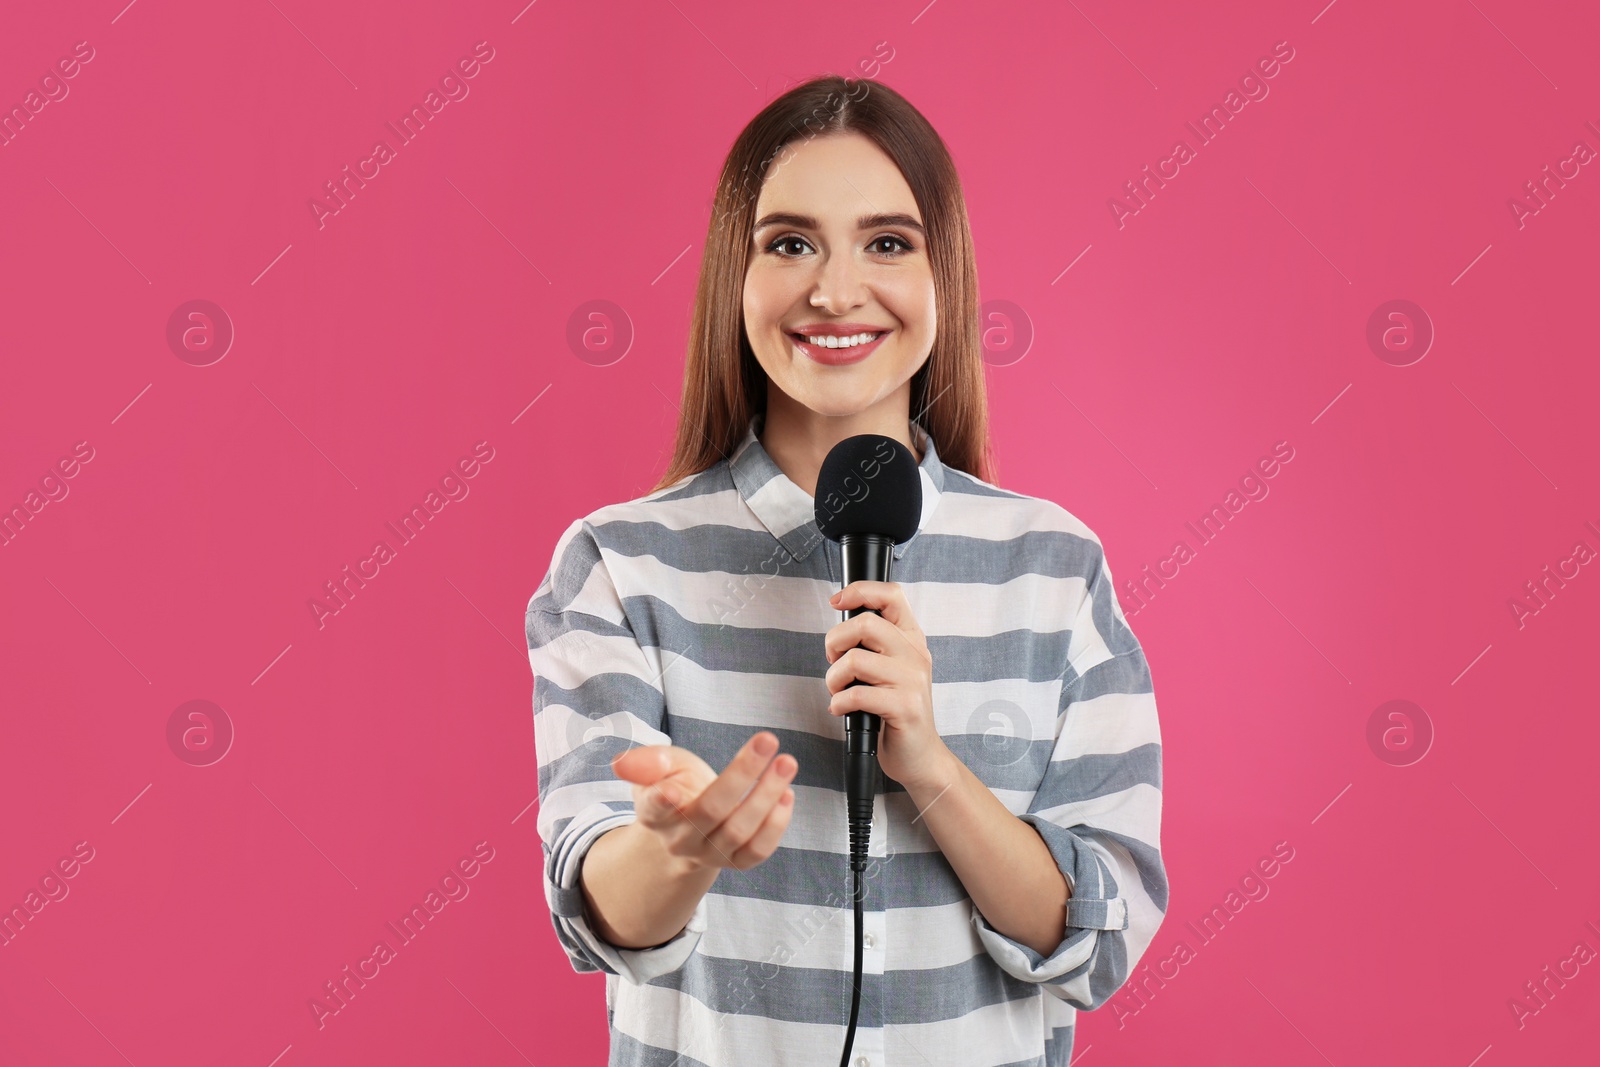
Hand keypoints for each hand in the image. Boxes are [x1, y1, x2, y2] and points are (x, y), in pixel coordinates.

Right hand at [610, 731, 797, 873]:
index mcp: (655, 815)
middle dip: (741, 774)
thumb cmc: (675, 784)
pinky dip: (776, 825)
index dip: (662, 800)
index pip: (655, 809)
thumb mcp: (658, 766)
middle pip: (710, 811)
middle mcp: (680, 840)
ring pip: (739, 831)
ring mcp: (709, 854)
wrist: (689, 826)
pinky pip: (757, 851)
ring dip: (767, 794)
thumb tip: (623, 762)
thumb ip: (648, 761)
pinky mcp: (735, 862)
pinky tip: (786, 795)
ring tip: (786, 763)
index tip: (672, 788)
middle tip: (768, 739)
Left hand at [825, 580, 952, 791]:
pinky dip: (838, 703)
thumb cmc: (896, 713)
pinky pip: (856, 694)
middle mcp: (915, 655)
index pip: (892, 595)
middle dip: (835, 641)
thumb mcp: (890, 670)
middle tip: (833, 661)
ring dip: (833, 678)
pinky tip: (842, 709)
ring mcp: (912, 681)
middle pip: (866, 623)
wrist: (920, 756)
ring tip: (838, 691)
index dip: (860, 590)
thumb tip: (839, 628)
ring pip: (855, 660)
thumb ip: (874, 646)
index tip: (837, 601)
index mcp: (911, 640)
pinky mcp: (905, 707)